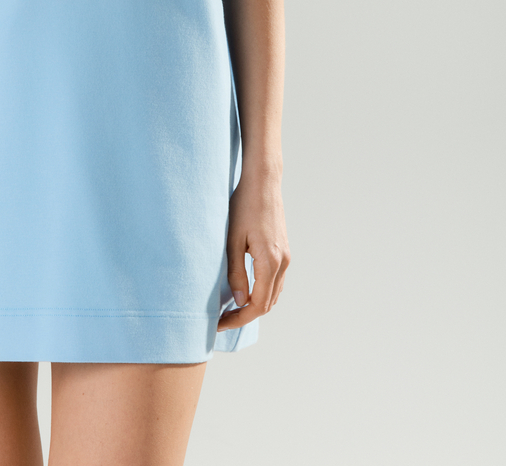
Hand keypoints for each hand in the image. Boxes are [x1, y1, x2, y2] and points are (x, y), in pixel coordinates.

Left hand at [217, 165, 289, 331]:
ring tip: (230, 308)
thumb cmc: (244, 206)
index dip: (239, 318)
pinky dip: (262, 292)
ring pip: (273, 293)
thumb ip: (236, 273)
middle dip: (245, 315)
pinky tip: (245, 290)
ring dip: (254, 305)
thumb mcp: (233, 240)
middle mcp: (282, 262)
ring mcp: (285, 256)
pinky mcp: (283, 250)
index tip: (219, 323)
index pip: (257, 305)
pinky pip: (275, 281)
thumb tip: (240, 302)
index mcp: (270, 261)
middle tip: (221, 319)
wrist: (263, 182)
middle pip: (267, 303)